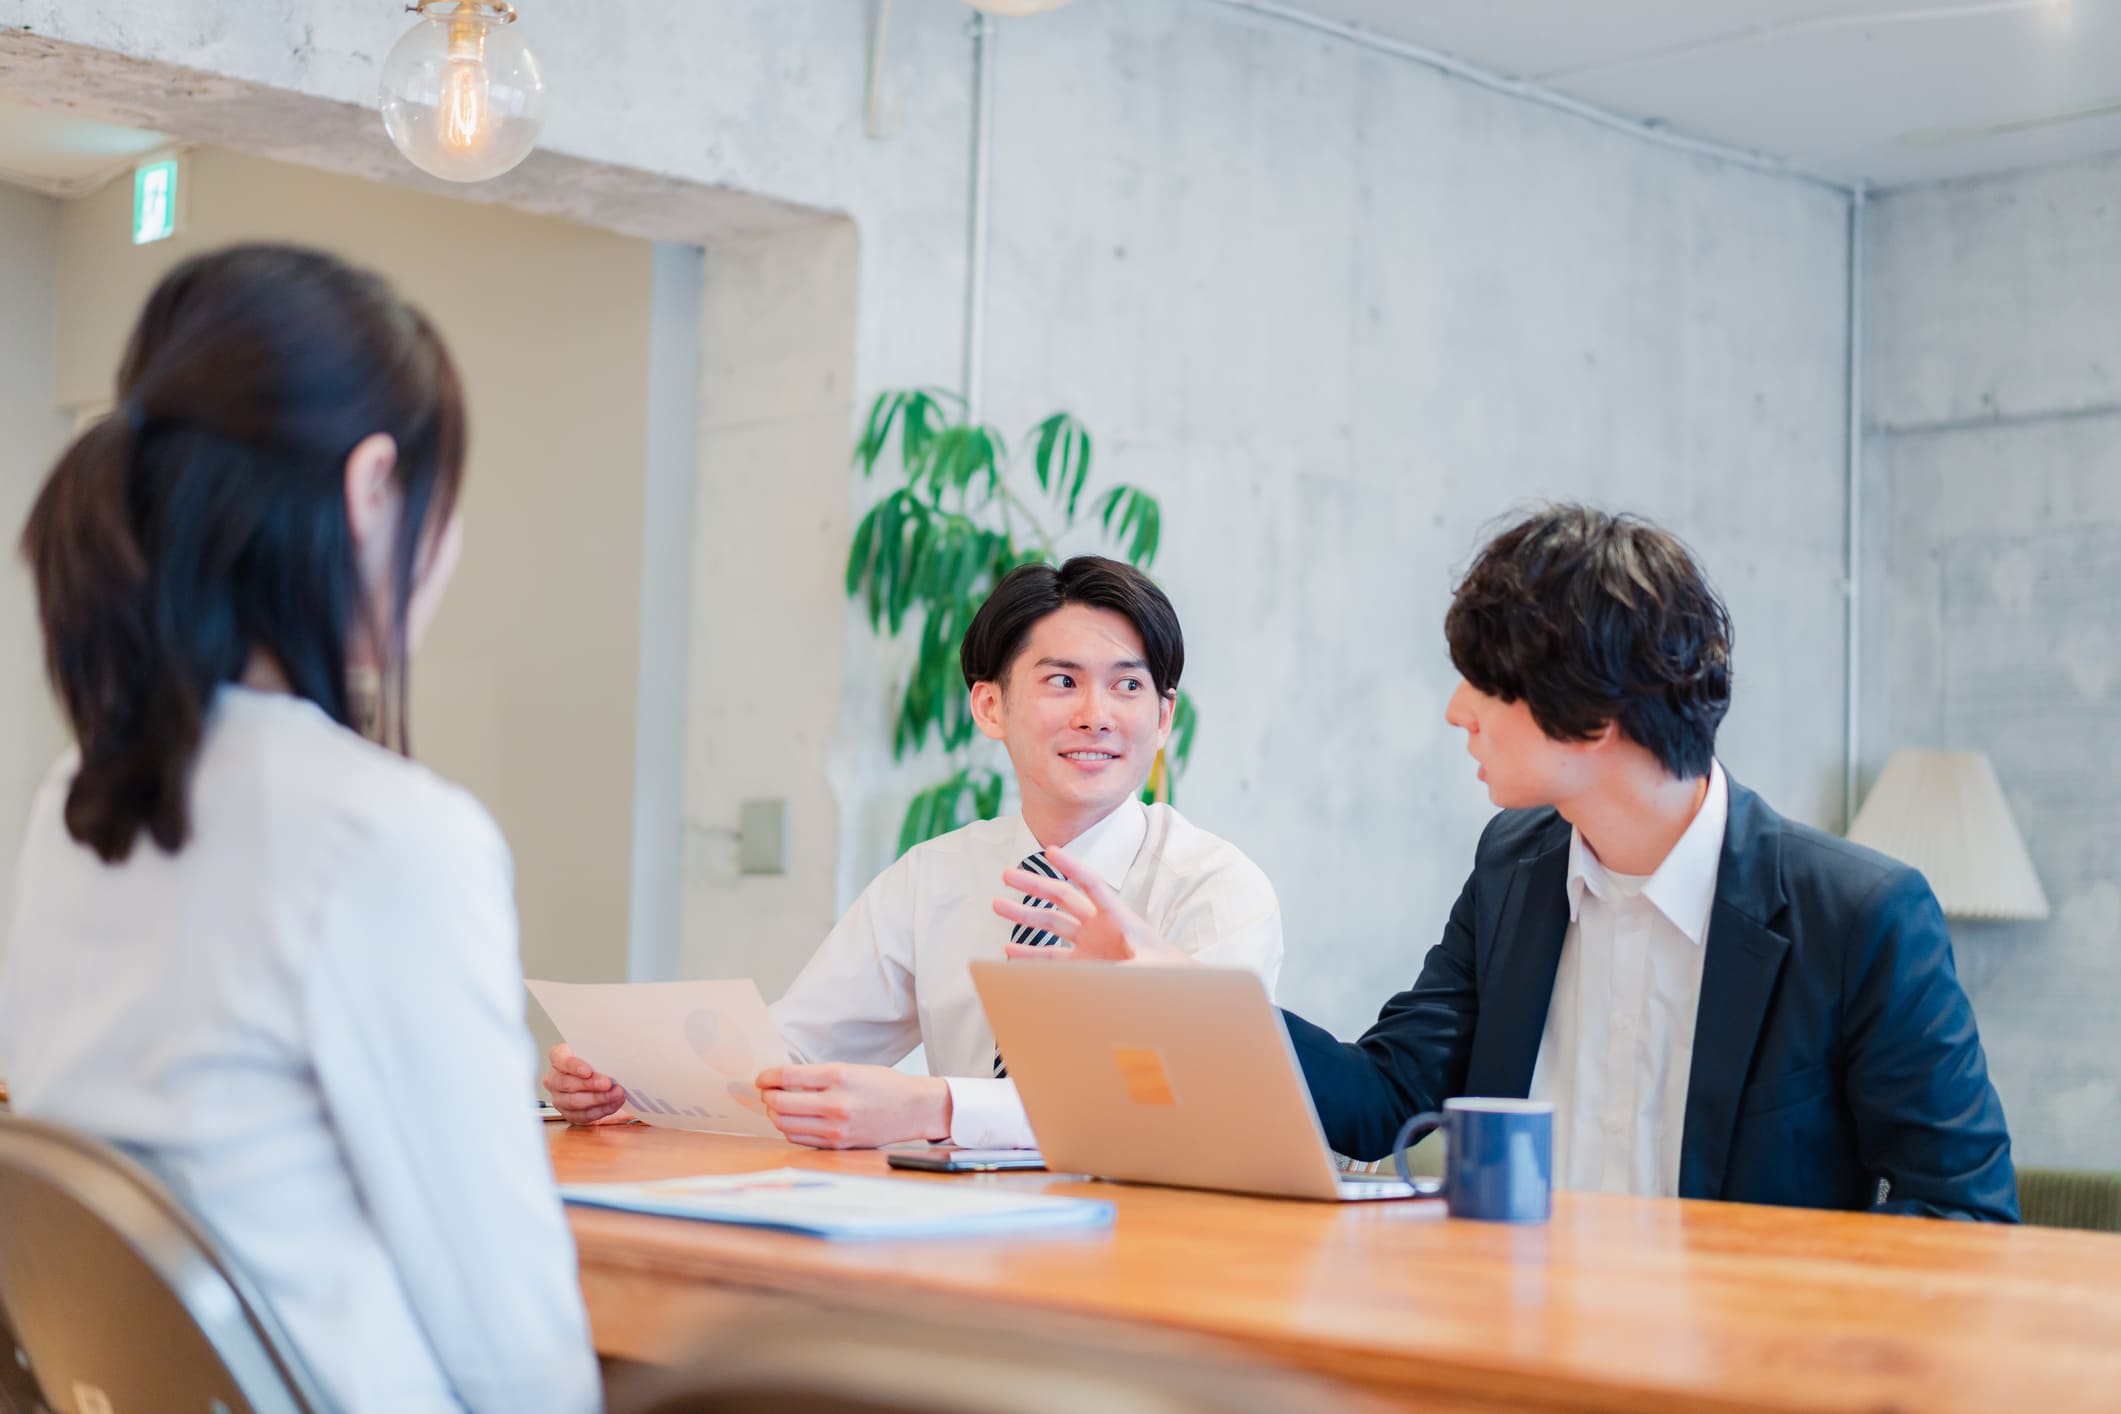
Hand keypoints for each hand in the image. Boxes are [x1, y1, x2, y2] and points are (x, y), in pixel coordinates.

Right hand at [542, 1043, 633, 1125]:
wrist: (601, 1082)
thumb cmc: (597, 1063)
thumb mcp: (597, 1054)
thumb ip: (600, 1054)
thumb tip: (614, 1056)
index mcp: (558, 1058)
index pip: (558, 1058)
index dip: (572, 1065)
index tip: (588, 1070)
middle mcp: (554, 1079)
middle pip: (567, 1083)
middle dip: (590, 1084)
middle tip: (607, 1083)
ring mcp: (559, 1098)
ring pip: (574, 1101)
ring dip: (598, 1098)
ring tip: (615, 1094)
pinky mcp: (568, 1113)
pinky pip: (583, 1115)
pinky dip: (601, 1110)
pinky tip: (613, 1103)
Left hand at [753, 1063, 952, 1148]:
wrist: (913, 1109)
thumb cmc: (883, 1085)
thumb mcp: (851, 1069)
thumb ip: (818, 1076)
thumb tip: (782, 1081)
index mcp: (839, 1076)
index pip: (787, 1076)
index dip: (767, 1077)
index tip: (762, 1078)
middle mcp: (836, 1103)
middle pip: (781, 1103)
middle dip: (767, 1096)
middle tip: (766, 1092)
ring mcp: (836, 1127)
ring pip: (785, 1123)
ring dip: (774, 1114)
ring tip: (777, 1106)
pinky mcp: (837, 1144)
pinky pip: (799, 1138)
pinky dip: (789, 1128)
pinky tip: (793, 1120)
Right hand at [992, 845, 1194, 964]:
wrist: (1172, 984)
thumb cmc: (1167, 970)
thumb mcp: (1151, 967)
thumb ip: (1132, 968)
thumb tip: (1117, 972)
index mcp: (1118, 916)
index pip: (1090, 883)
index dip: (1071, 865)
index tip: (1050, 850)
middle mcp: (1099, 924)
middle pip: (1061, 897)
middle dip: (1034, 885)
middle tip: (1006, 875)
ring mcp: (1089, 943)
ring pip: (1051, 923)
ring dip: (1025, 915)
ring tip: (997, 904)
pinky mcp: (1083, 963)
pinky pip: (1051, 956)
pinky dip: (1030, 954)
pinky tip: (1009, 950)